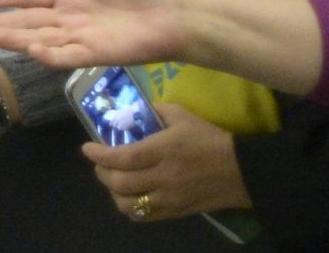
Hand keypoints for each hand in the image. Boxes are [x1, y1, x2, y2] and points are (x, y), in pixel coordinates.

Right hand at [0, 0, 187, 67]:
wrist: (173, 15)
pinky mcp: (94, 54)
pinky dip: (49, 55)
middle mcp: (68, 16)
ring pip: (41, 38)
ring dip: (17, 37)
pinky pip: (67, 56)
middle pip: (30, 19)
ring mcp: (79, 36)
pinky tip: (33, 50)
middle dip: (3, 22)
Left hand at [81, 102, 252, 221]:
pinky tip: (130, 195)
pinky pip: (143, 217)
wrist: (241, 171)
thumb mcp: (183, 115)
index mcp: (164, 150)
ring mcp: (169, 199)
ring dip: (113, 193)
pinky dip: (130, 207)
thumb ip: (156, 111)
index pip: (123, 157)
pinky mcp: (175, 212)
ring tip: (113, 180)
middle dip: (102, 173)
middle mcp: (163, 177)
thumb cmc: (210, 138)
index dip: (100, 154)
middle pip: (120, 183)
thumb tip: (133, 112)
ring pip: (128, 205)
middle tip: (100, 163)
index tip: (87, 148)